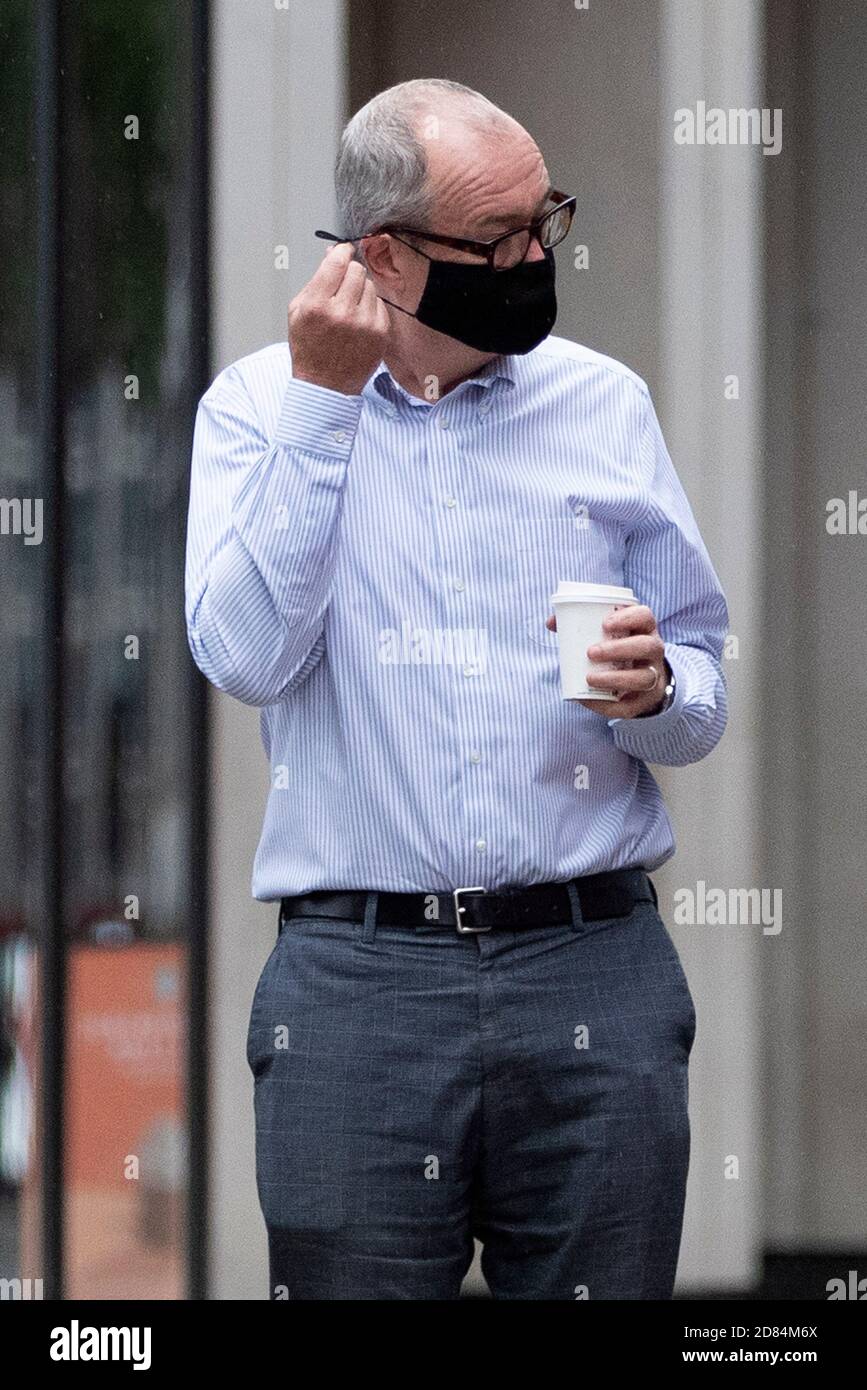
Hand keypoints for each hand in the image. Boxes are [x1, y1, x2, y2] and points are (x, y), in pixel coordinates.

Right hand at [288, 242, 389, 395]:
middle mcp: (343, 313)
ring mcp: (364, 324)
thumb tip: (334, 254)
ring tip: (348, 310)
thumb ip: (316, 280)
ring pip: (370, 286)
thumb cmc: (309, 349)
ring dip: (360, 291)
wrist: (325, 386)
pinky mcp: (380, 333)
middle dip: (350, 273)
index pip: (338, 261)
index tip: (343, 251)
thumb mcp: (298, 312)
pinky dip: (370, 308)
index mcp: (317, 305)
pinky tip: (358, 322)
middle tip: (342, 286)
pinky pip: (379, 304)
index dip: (342, 252)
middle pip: (357, 270)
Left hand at [545, 603, 669, 718]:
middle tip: (591, 652)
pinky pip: (629, 706)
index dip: (629, 617)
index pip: (645, 616)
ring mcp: (653, 677)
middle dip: (619, 649)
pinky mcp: (643, 701)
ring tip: (590, 678)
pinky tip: (587, 699)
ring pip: (644, 678)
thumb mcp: (606, 635)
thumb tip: (552, 622)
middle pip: (647, 646)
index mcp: (643, 630)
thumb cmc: (617, 650)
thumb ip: (579, 626)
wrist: (639, 683)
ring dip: (616, 678)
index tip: (605, 624)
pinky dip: (606, 704)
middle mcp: (653, 652)